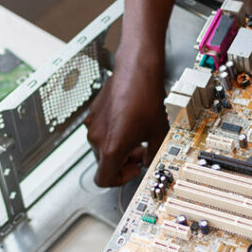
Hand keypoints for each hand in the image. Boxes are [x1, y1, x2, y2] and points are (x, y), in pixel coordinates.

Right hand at [85, 45, 168, 186]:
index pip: (104, 180)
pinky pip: (101, 132)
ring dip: (118, 147)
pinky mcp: (93, 113)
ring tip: (137, 135)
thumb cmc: (147, 97)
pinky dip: (113, 133)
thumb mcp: (158, 132)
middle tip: (141, 152)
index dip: (120, 180)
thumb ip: (152, 154)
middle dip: (123, 161)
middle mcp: (97, 138)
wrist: (137, 70)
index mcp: (111, 147)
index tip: (133, 169)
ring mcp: (93, 125)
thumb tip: (148, 161)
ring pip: (102, 147)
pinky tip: (129, 121)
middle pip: (105, 163)